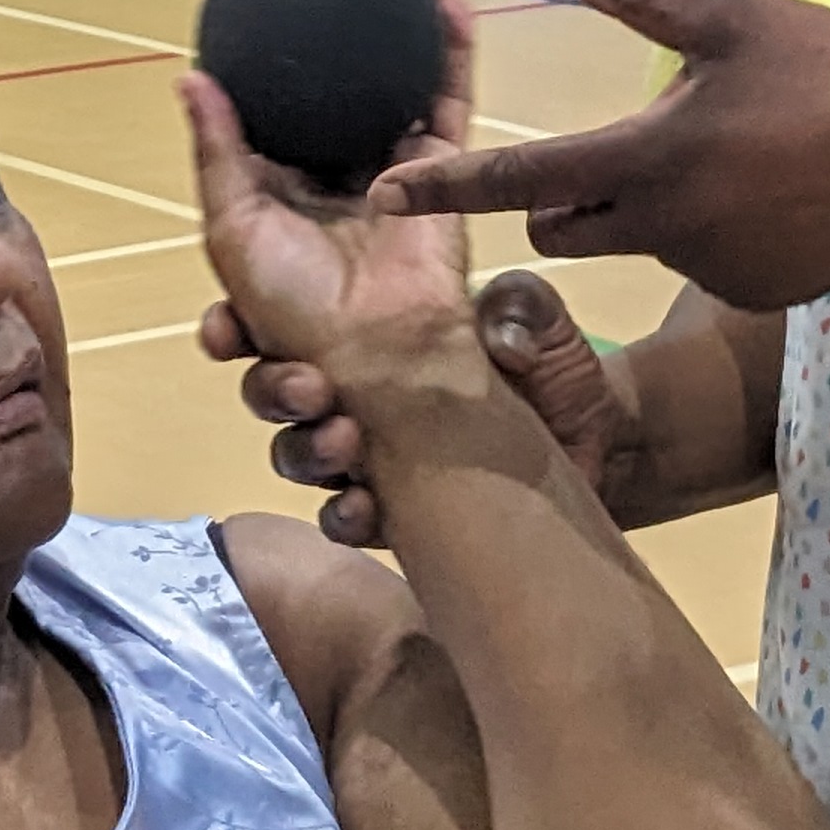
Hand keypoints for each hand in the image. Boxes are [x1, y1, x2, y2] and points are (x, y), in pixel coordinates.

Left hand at [181, 0, 486, 394]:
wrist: (374, 356)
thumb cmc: (293, 308)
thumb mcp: (231, 226)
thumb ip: (217, 149)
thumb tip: (191, 76)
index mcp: (282, 193)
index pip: (272, 119)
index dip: (267, 74)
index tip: (259, 17)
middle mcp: (336, 178)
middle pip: (338, 101)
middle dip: (338, 50)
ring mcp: (392, 170)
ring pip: (397, 89)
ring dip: (401, 38)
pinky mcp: (440, 171)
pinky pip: (449, 100)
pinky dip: (453, 52)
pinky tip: (449, 1)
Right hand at [227, 267, 641, 546]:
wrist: (601, 450)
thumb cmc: (559, 374)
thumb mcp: (542, 324)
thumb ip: (520, 310)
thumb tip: (500, 333)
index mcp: (370, 331)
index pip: (282, 318)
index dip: (240, 322)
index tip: (228, 327)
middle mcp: (355, 392)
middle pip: (272, 390)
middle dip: (270, 387)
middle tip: (307, 386)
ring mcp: (370, 456)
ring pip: (299, 454)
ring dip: (308, 448)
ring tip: (345, 439)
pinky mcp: (395, 512)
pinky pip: (346, 519)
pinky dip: (348, 514)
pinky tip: (364, 507)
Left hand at [370, 0, 829, 310]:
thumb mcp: (733, 14)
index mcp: (649, 158)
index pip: (520, 177)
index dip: (445, 184)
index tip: (384, 194)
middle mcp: (666, 229)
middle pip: (562, 224)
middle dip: (561, 194)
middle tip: (617, 145)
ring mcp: (709, 270)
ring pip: (637, 238)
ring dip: (650, 205)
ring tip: (732, 153)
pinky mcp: (750, 293)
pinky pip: (699, 258)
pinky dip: (710, 228)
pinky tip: (768, 190)